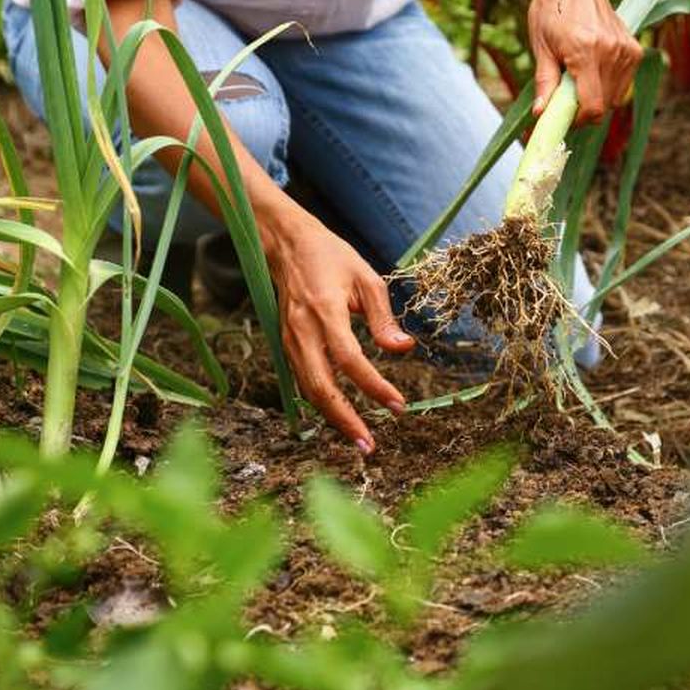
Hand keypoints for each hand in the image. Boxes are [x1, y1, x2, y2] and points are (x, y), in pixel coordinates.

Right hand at [258, 198, 414, 453]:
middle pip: (321, 387)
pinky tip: (342, 415)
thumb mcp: (367, 278)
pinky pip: (303, 380)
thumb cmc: (331, 256)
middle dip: (345, 420)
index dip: (374, 386)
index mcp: (325, 310)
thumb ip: (383, 318)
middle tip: (369, 445)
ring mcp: (289, 339)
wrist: (287, 244)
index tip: (398, 405)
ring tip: (359, 439)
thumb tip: (403, 349)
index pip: (350, 359)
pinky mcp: (286, 343)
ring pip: (309, 389)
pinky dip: (322, 402)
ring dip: (333, 417)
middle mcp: (302, 330)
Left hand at [528, 0, 643, 124]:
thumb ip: (545, 82)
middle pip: (604, 105)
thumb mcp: (541, 46)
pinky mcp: (634, 50)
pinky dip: (609, 86)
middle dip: (585, 110)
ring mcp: (626, 51)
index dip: (578, 120)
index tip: (564, 116)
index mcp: (585, 51)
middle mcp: (610, 52)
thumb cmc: (552, 10)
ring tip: (580, 79)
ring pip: (615, 98)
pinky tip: (594, 70)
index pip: (592, 106)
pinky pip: (623, 84)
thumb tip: (541, 113)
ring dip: (597, 98)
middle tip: (567, 97)